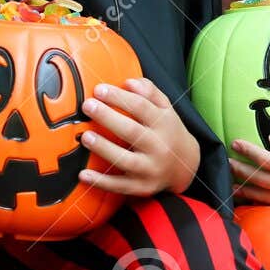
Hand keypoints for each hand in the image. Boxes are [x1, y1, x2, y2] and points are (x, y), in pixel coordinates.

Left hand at [78, 77, 198, 196]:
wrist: (186, 166)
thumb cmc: (168, 131)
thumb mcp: (166, 108)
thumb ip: (150, 92)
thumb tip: (129, 82)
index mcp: (164, 123)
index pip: (141, 107)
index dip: (119, 97)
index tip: (99, 90)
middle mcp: (158, 147)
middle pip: (131, 131)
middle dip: (108, 117)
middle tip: (88, 106)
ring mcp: (150, 169)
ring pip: (125, 160)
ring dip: (104, 148)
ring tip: (85, 136)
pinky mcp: (142, 187)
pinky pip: (120, 186)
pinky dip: (101, 182)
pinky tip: (83, 175)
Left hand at [229, 125, 269, 204]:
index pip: (267, 162)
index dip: (248, 151)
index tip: (235, 142)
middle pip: (261, 182)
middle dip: (241, 171)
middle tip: (225, 160)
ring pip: (266, 199)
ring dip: (246, 190)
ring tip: (229, 182)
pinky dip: (260, 203)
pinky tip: (250, 199)